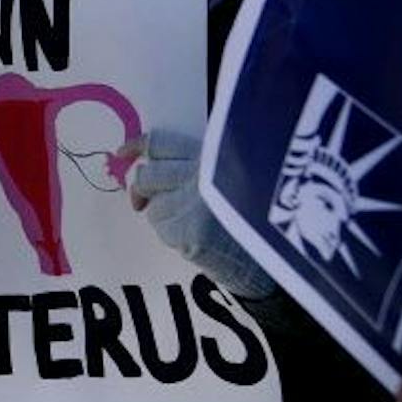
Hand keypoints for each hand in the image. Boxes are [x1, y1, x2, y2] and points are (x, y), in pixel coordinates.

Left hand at [117, 130, 276, 299]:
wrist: (279, 257)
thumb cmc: (253, 215)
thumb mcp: (231, 176)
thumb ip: (196, 164)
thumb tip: (147, 161)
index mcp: (213, 156)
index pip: (160, 143)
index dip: (137, 146)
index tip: (123, 153)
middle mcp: (202, 175)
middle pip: (147, 175)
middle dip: (144, 189)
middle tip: (148, 200)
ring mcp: (194, 204)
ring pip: (153, 206)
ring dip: (163, 215)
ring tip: (194, 223)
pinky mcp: (188, 233)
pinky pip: (162, 229)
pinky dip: (173, 235)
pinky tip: (198, 238)